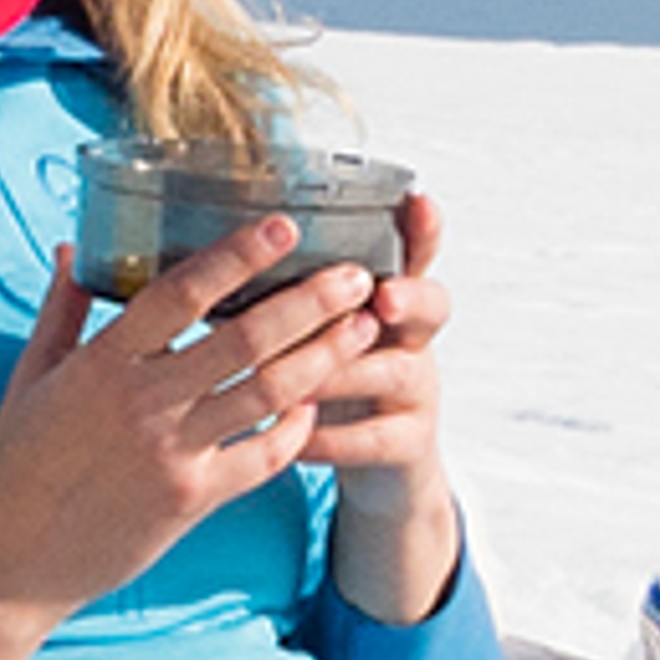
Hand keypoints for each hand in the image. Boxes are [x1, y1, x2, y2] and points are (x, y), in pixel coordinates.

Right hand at [0, 208, 389, 659]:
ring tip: (364, 328)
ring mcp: (172, 454)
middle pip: (244, 340)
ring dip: (323, 358)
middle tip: (357, 275)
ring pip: (266, 395)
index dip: (236, 256)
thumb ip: (61, 309)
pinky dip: (294, 430)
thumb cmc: (16, 463)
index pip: (180, 293)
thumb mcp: (29, 377)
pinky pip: (261, 460)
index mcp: (102, 362)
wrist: (9, 560)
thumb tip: (75, 248)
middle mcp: (143, 403)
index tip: (283, 226)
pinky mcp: (192, 500)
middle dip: (309, 303)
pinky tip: (317, 404)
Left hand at [295, 188, 462, 627]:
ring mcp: (417, 389)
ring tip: (302, 377)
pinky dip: (333, 436)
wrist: (373, 458)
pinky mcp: (410, 441)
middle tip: (378, 298)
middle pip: (430, 305)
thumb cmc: (327, 374)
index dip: (422, 228)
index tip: (415, 201)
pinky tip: (297, 436)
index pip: (416, 251)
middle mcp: (412, 336)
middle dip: (406, 296)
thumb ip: (295, 292)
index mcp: (388, 294)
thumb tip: (229, 248)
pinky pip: (378, 439)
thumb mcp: (321, 326)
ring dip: (346, 372)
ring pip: (396, 372)